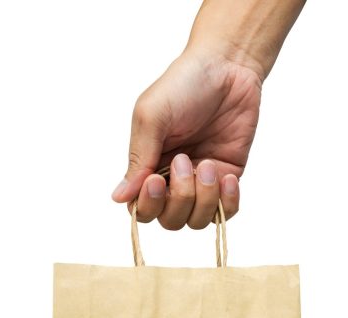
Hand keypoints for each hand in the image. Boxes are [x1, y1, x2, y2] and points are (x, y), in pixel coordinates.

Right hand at [111, 49, 261, 227]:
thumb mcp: (152, 117)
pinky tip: (228, 177)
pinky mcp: (228, 177)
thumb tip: (119, 198)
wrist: (228, 66)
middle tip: (185, 160)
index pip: (141, 209)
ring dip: (203, 198)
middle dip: (178, 198)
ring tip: (207, 163)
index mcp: (147, 167)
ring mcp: (201, 182)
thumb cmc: (183, 85)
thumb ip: (138, 158)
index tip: (155, 179)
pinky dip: (227, 202)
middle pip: (169, 220)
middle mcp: (172, 180)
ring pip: (197, 220)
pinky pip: (226, 211)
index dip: (148, 204)